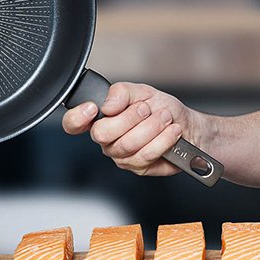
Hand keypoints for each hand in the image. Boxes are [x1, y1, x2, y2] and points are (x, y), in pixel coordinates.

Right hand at [62, 81, 191, 176]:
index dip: (77, 117)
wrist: (186, 125)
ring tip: (165, 117)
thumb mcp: (142, 91)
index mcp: (101, 118)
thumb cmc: (161, 108)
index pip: (73, 123)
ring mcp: (121, 155)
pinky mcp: (138, 167)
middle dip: (130, 117)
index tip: (93, 108)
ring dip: (151, 127)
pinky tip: (171, 131)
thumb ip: (121, 92)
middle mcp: (107, 139)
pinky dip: (163, 139)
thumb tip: (107, 104)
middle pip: (102, 134)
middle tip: (146, 109)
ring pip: (128, 144)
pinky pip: (146, 155)